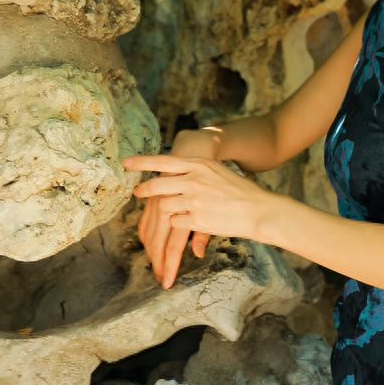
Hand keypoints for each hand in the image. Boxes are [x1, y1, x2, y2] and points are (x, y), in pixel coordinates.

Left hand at [122, 150, 277, 288]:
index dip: (143, 162)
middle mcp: (194, 179)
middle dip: (144, 190)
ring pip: (164, 205)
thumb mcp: (216, 172)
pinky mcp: (196, 218)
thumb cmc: (239, 191)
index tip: (126, 163)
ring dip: (165, 210)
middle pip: (157, 184)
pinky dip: (178, 223)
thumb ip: (195, 171)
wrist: (258, 210)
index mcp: (199, 165)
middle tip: (137, 192)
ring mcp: (194, 199)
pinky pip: (175, 222)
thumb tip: (173, 174)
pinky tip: (188, 222)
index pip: (164, 161)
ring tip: (172, 212)